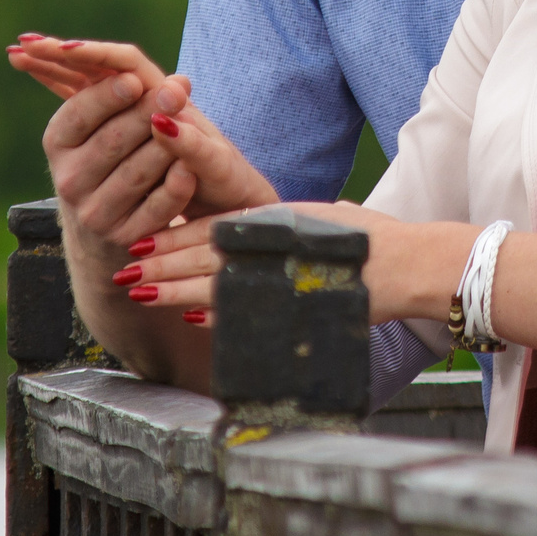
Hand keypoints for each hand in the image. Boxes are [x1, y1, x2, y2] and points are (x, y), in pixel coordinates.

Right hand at [13, 36, 276, 243]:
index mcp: (57, 143)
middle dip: (145, 113)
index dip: (105, 96)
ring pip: (136, 174)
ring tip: (187, 117)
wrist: (109, 225)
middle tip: (176, 91)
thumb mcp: (97, 122)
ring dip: (165, 145)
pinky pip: (156, 208)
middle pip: (111, 142)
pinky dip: (174, 186)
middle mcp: (68, 181)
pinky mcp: (126, 237)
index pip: (77, 115)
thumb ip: (110, 85)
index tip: (134, 79)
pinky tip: (189, 166)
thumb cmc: (110, 155)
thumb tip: (144, 63)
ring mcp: (96, 214)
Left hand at [128, 201, 471, 328]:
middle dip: (159, 263)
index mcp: (275, 219)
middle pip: (203, 251)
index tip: (141, 246)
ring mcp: (285, 268)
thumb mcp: (322, 220)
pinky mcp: (298, 294)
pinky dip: (218, 311)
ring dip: (173, 287)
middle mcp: (274, 240)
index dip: (172, 237)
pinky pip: (249, 306)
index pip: (211, 228)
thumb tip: (269, 224)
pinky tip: (193, 316)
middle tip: (123, 270)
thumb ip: (290, 225)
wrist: (412, 262)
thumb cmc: (373, 241)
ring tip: (139, 292)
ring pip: (215, 278)